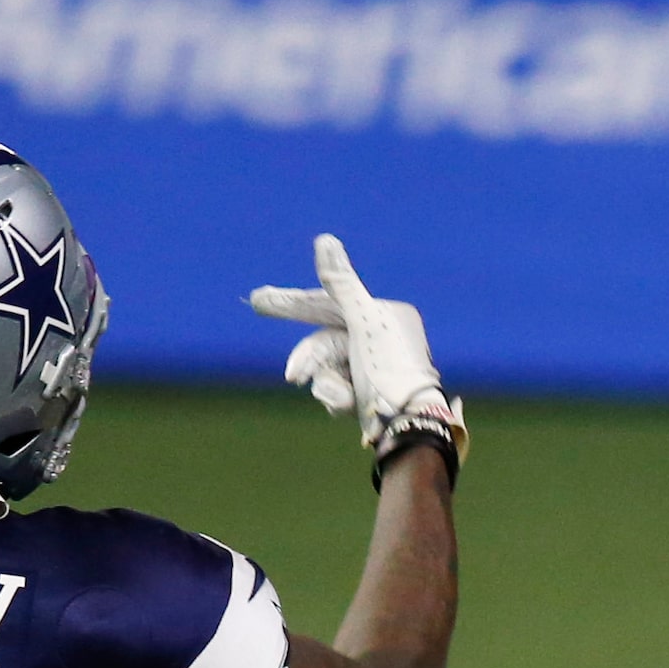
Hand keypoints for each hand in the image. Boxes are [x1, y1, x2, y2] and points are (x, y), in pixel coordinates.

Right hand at [248, 235, 466, 472]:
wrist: (409, 426)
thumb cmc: (391, 371)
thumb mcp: (363, 323)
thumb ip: (340, 284)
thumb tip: (324, 240)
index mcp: (384, 315)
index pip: (330, 303)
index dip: (293, 303)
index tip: (259, 300)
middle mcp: (379, 340)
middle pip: (325, 341)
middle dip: (309, 359)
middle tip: (292, 375)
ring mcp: (372, 369)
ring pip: (326, 370)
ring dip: (329, 385)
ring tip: (344, 399)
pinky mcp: (366, 396)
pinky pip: (335, 391)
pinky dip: (338, 399)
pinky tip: (352, 408)